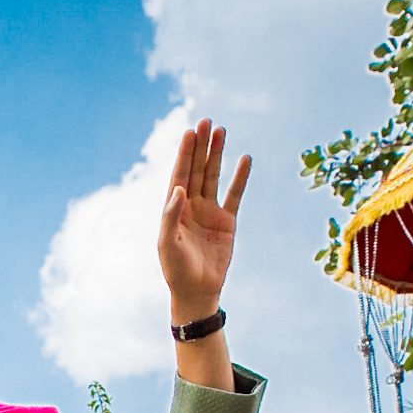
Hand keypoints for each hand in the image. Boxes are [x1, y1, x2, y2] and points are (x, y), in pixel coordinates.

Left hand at [158, 118, 249, 321]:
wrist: (197, 291)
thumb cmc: (176, 270)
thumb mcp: (168, 245)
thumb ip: (170, 217)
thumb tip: (177, 188)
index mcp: (173, 210)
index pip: (179, 175)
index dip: (184, 154)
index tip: (189, 132)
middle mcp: (190, 206)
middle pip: (197, 169)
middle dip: (201, 146)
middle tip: (207, 121)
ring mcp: (209, 212)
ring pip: (214, 176)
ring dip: (217, 154)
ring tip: (221, 130)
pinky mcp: (227, 221)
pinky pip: (235, 194)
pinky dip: (240, 177)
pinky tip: (244, 159)